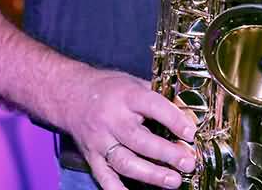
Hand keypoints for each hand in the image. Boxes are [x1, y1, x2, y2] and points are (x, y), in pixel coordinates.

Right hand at [68, 70, 196, 189]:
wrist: (70, 94)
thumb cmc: (108, 88)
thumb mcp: (132, 82)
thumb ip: (156, 97)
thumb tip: (186, 113)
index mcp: (125, 96)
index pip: (152, 106)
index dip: (173, 119)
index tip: (191, 132)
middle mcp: (111, 119)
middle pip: (139, 139)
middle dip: (166, 153)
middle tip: (188, 162)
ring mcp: (99, 141)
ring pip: (125, 162)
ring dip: (151, 174)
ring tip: (173, 181)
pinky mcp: (91, 157)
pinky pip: (105, 178)